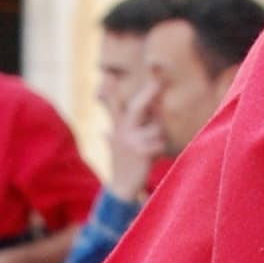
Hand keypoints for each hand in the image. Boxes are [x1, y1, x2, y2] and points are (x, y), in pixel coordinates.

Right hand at [105, 76, 170, 202]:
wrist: (121, 187)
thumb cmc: (123, 163)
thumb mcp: (115, 144)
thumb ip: (112, 134)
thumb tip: (103, 131)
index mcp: (117, 126)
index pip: (113, 104)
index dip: (110, 90)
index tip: (108, 75)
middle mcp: (122, 130)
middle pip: (138, 107)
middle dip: (149, 93)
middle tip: (158, 82)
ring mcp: (130, 141)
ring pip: (157, 128)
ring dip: (159, 138)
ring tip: (151, 149)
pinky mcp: (141, 151)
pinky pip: (160, 142)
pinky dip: (161, 150)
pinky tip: (152, 158)